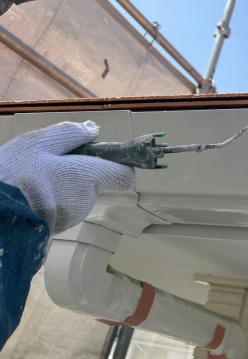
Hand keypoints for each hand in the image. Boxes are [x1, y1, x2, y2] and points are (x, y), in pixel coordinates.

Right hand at [0, 121, 134, 233]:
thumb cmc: (13, 174)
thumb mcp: (38, 143)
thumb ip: (70, 135)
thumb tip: (94, 129)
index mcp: (89, 177)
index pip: (124, 176)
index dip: (118, 166)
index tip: (105, 158)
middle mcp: (85, 200)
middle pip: (94, 184)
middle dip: (79, 175)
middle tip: (50, 166)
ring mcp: (70, 218)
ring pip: (75, 197)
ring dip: (62, 189)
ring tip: (35, 182)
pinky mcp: (54, 230)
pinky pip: (60, 211)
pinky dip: (50, 203)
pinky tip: (30, 196)